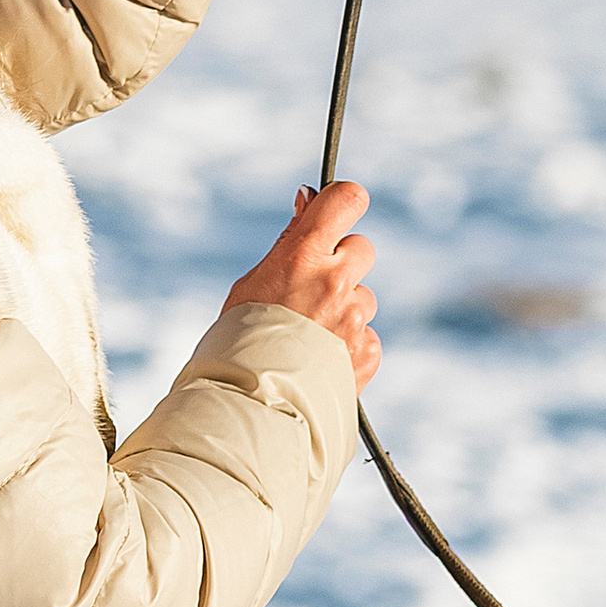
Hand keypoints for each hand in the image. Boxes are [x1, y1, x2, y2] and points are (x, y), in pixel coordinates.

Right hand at [225, 182, 379, 393]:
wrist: (247, 406)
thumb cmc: (238, 341)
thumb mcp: (252, 282)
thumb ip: (289, 243)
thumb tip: (309, 200)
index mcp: (301, 256)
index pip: (346, 200)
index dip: (343, 203)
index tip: (334, 214)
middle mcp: (334, 281)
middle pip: (361, 248)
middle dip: (342, 264)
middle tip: (311, 291)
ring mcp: (354, 318)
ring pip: (363, 297)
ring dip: (345, 310)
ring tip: (310, 336)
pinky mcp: (367, 351)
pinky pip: (368, 335)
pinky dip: (351, 345)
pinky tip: (321, 358)